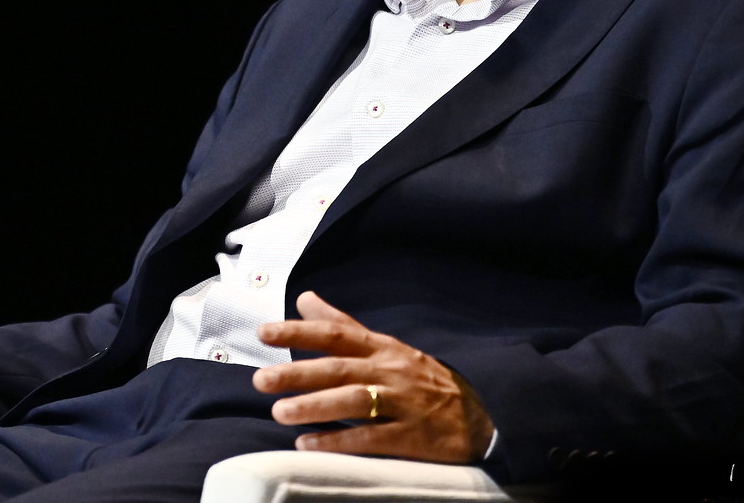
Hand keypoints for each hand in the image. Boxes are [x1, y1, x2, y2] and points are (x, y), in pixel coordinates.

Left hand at [252, 291, 493, 462]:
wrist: (483, 417)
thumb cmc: (423, 380)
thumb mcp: (387, 347)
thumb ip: (344, 326)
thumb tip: (304, 298)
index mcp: (382, 348)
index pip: (336, 333)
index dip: (299, 331)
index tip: (263, 332)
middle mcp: (390, 371)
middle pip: (338, 368)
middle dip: (297, 373)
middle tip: (260, 380)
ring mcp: (403, 403)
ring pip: (354, 401)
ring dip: (314, 407)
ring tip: (278, 413)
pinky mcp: (414, 437)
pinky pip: (372, 439)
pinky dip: (339, 442)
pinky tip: (309, 445)